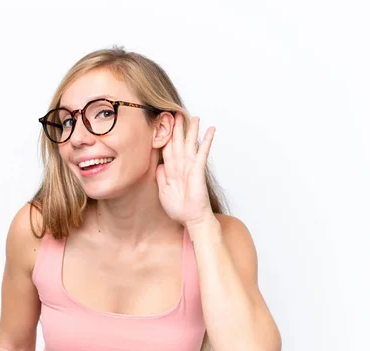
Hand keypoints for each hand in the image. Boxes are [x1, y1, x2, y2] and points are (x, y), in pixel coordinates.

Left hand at [156, 112, 216, 227]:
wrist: (191, 219)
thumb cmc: (179, 209)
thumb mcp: (163, 192)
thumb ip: (161, 178)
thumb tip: (158, 165)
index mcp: (171, 170)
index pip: (167, 149)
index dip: (164, 137)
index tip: (162, 125)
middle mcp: (181, 166)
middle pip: (178, 142)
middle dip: (176, 128)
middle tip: (175, 113)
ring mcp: (190, 166)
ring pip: (190, 143)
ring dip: (192, 130)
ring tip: (195, 117)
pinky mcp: (198, 170)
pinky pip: (203, 152)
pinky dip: (206, 141)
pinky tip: (210, 130)